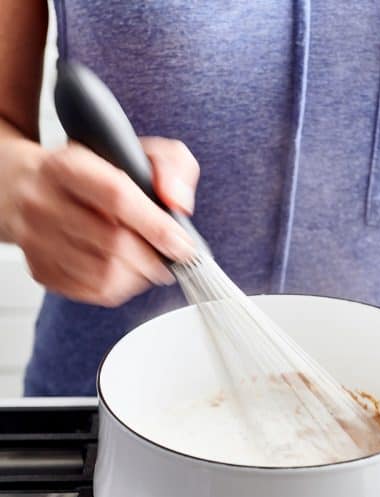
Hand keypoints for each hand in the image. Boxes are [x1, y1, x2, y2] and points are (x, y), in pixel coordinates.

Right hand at [0, 136, 198, 306]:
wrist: (25, 186)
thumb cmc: (87, 170)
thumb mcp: (133, 150)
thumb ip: (169, 165)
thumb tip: (177, 202)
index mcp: (67, 164)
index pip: (118, 197)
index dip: (157, 226)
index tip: (183, 245)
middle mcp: (44, 202)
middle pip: (113, 244)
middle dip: (153, 257)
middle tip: (172, 260)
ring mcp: (37, 240)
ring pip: (103, 274)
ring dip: (138, 276)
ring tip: (151, 266)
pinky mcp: (39, 269)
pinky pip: (90, 292)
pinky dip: (119, 288)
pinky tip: (127, 273)